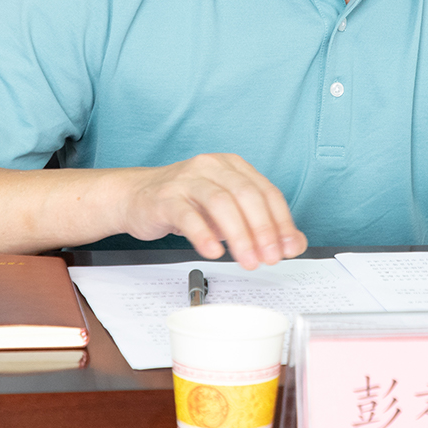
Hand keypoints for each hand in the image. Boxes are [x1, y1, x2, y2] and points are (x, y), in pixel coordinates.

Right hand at [118, 153, 306, 268]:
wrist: (135, 196)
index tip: (288, 248)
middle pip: (247, 195)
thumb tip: (293, 244)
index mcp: (233, 166)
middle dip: (263, 230)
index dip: (282, 222)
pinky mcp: (165, 197)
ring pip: (220, 202)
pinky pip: (187, 215)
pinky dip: (204, 234)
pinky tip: (214, 252)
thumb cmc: (186, 203)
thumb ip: (260, 225)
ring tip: (248, 260)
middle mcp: (212, 167)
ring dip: (239, 235)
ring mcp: (187, 180)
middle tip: (269, 258)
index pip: (267, 191)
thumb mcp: (227, 212)